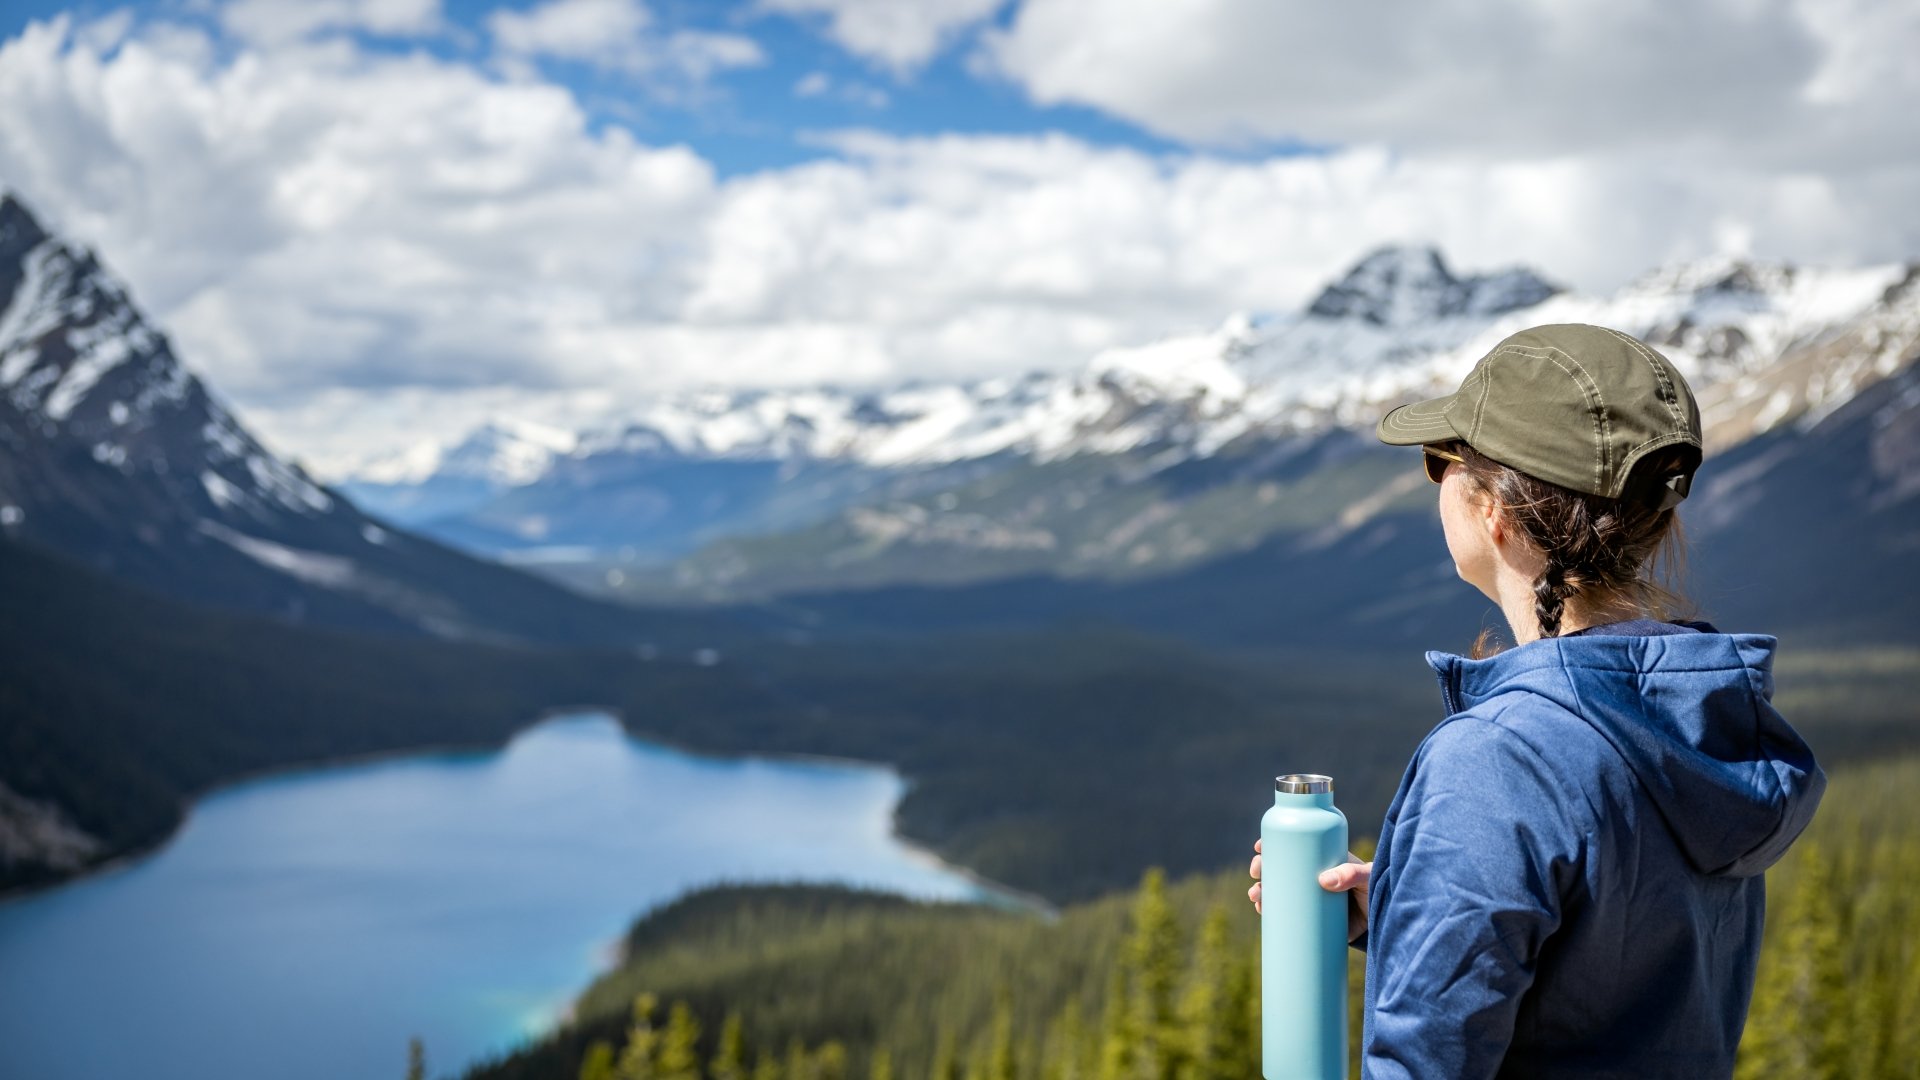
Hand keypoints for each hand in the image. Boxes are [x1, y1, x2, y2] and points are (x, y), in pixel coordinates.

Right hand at [1249, 839, 1372, 943]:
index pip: (1294, 847)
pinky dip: (1269, 912)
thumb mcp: (1367, 878)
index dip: (1273, 845)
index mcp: (1321, 859)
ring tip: (1256, 896)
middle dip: (1261, 868)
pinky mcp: (1309, 919)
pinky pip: (1284, 914)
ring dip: (1260, 890)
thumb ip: (1352, 874)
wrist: (1382, 923)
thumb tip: (1324, 880)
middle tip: (1257, 872)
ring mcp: (1308, 898)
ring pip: (1277, 891)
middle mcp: (1310, 877)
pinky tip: (1261, 911)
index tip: (1260, 847)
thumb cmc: (1376, 892)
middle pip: (1279, 868)